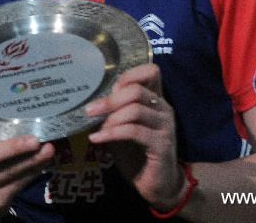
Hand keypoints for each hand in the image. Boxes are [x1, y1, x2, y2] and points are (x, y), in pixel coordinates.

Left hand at [85, 63, 185, 210]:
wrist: (155, 183)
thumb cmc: (136, 152)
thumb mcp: (120, 126)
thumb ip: (114, 110)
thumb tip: (93, 98)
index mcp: (155, 99)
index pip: (151, 71)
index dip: (128, 75)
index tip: (107, 88)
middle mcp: (163, 108)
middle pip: (136, 90)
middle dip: (110, 99)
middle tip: (90, 111)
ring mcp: (165, 126)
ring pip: (135, 109)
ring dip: (111, 118)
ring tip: (97, 129)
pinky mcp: (162, 144)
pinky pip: (133, 131)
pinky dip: (112, 133)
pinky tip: (97, 139)